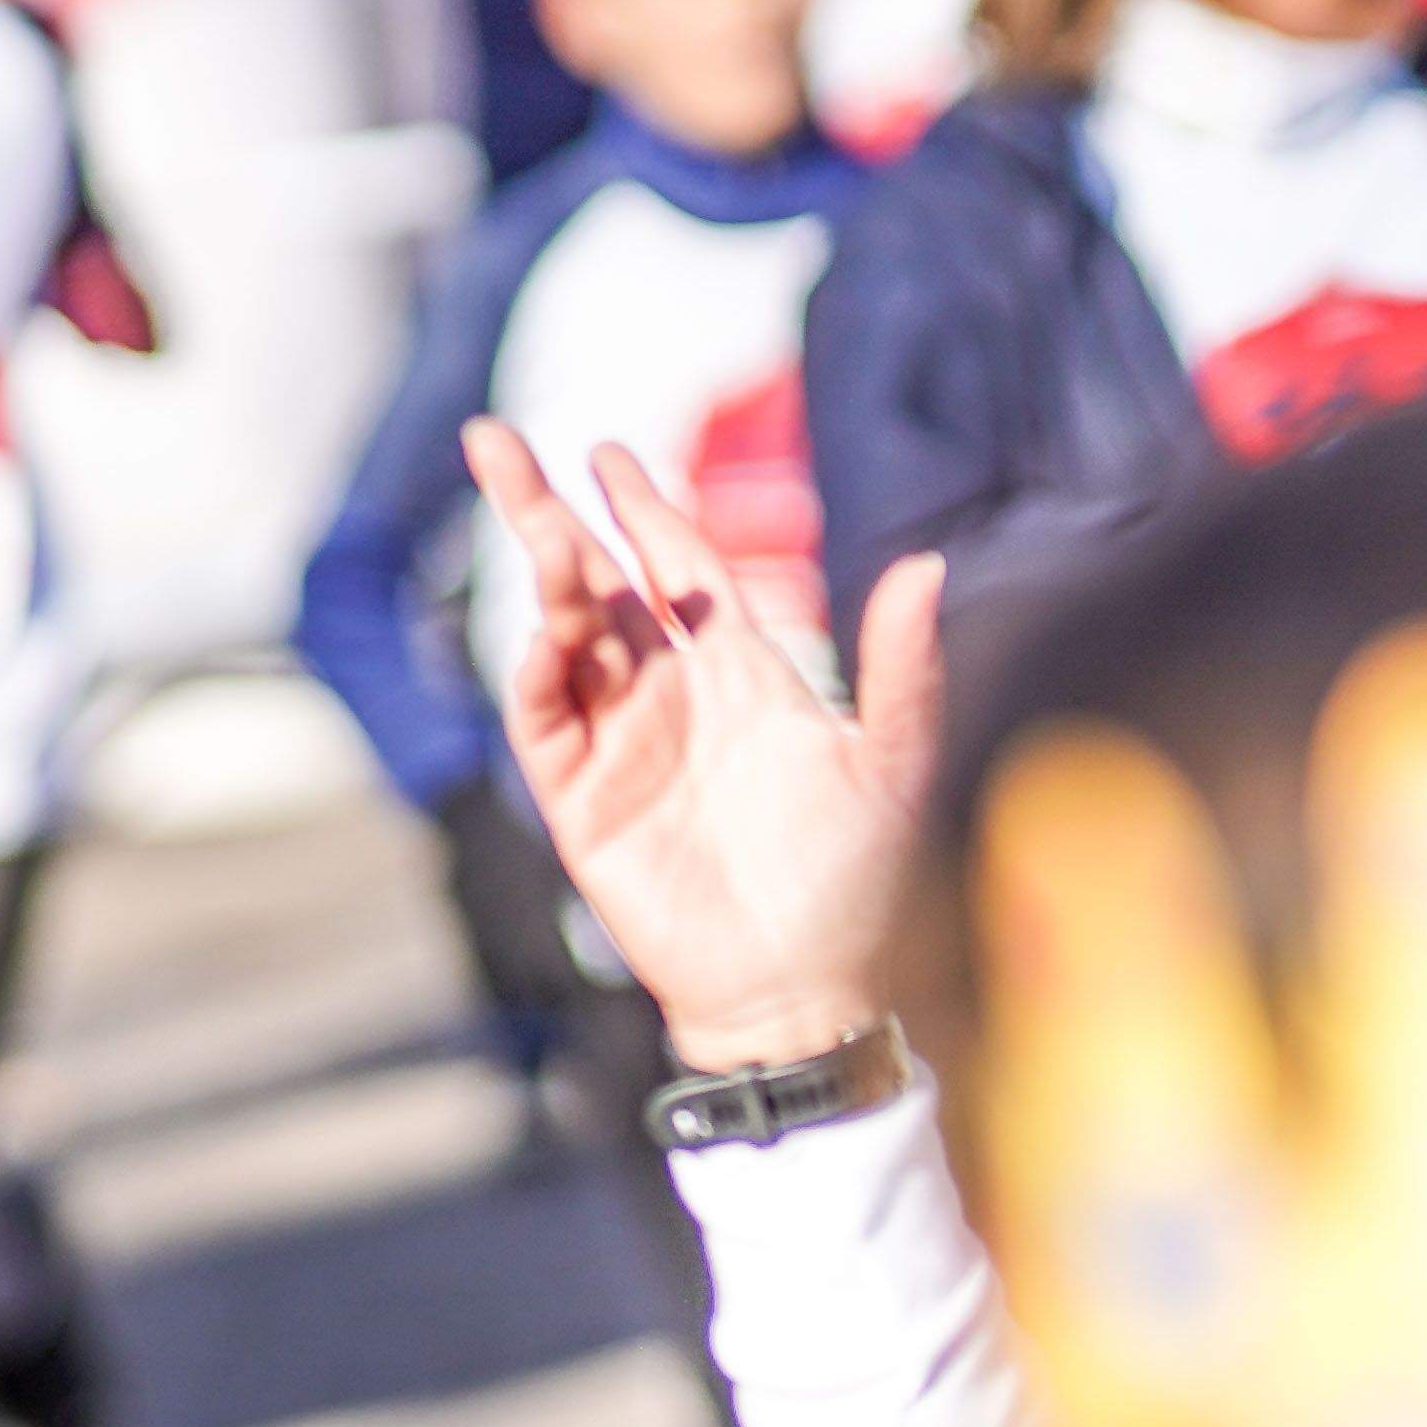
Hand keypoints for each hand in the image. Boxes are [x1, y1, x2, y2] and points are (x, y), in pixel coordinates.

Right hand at [467, 422, 938, 1072]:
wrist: (807, 986)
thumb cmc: (861, 878)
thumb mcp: (895, 760)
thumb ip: (904, 665)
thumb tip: (930, 563)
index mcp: (742, 668)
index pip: (677, 564)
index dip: (642, 506)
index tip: (605, 453)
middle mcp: (672, 693)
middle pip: (596, 581)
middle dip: (547, 511)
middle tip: (496, 439)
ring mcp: (623, 743)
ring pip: (563, 638)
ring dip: (545, 580)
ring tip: (535, 521)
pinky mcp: (585, 803)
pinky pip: (545, 723)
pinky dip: (535, 675)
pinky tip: (543, 634)